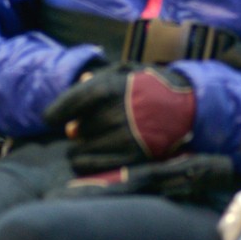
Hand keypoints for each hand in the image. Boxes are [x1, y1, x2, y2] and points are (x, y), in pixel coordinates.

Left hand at [44, 66, 194, 173]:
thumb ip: (92, 84)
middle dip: (78, 130)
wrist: (186, 105)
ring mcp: (123, 139)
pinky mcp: (132, 159)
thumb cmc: (147, 86)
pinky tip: (96, 157)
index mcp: (107, 89)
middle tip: (91, 127)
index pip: (63, 107)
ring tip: (96, 142)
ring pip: (78, 153)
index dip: (54, 114)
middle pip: (73, 132)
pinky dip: (88, 163)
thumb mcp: (121, 72)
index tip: (54, 119)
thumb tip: (72, 103)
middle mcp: (113, 115)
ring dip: (81, 149)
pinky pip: (92, 167)